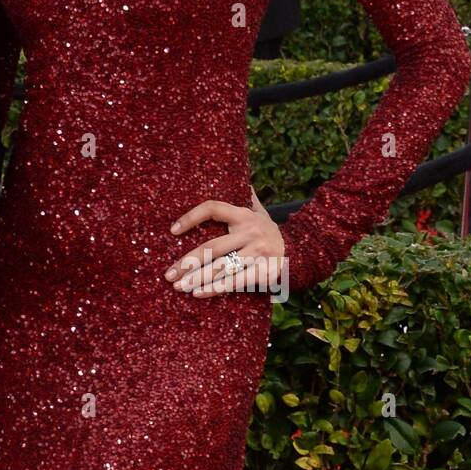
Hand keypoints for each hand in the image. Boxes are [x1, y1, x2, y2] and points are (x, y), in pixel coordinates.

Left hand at [163, 185, 284, 295]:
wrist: (301, 252)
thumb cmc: (269, 232)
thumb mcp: (260, 212)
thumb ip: (247, 198)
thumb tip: (237, 176)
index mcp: (244, 215)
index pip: (213, 208)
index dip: (191, 217)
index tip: (172, 231)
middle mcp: (251, 232)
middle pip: (212, 247)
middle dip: (187, 262)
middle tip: (169, 274)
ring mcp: (258, 252)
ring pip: (221, 267)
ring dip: (197, 279)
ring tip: (179, 287)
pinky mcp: (265, 271)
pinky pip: (235, 282)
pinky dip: (215, 289)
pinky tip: (199, 293)